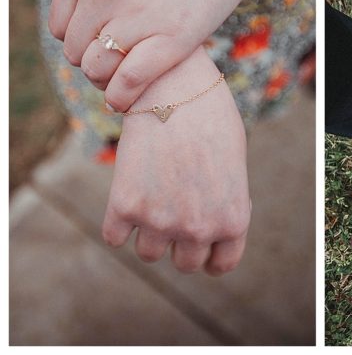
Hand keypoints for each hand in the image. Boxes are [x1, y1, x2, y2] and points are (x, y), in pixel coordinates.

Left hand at [31, 0, 311, 111]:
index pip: (60, 25)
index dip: (77, 40)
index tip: (97, 44)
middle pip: (77, 50)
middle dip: (92, 61)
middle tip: (114, 64)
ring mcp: (138, 18)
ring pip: (98, 68)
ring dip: (105, 81)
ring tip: (120, 82)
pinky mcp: (172, 39)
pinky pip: (130, 80)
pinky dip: (122, 97)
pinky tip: (125, 100)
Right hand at [101, 49, 250, 274]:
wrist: (176, 90)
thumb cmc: (211, 120)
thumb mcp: (234, 167)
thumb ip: (224, 204)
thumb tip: (207, 232)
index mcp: (233, 220)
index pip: (220, 265)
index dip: (210, 256)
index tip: (202, 244)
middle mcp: (199, 228)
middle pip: (183, 263)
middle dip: (180, 243)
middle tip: (176, 212)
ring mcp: (161, 221)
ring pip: (148, 253)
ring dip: (149, 234)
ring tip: (154, 199)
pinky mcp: (125, 207)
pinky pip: (114, 237)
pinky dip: (117, 223)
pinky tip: (127, 197)